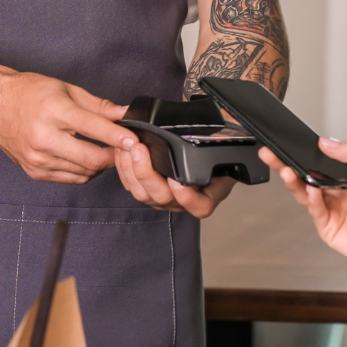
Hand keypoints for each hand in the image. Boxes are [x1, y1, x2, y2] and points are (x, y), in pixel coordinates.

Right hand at [0, 74, 122, 183]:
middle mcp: (43, 137)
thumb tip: (125, 115)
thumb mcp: (65, 89)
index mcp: (53, 111)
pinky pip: (71, 178)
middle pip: (91, 159)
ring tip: (104, 150)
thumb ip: (98, 106)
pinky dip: (84, 171)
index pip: (92, 127)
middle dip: (114, 156)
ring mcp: (38, 158)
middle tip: (125, 149)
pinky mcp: (35, 172)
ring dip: (100, 164)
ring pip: (84, 173)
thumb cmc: (28, 93)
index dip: (117, 136)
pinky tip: (84, 157)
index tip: (134, 140)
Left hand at [112, 137, 236, 216]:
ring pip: (143, 194)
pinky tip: (121, 151)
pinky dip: (124, 168)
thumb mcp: (224, 145)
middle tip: (139, 149)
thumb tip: (220, 139)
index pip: (200, 206)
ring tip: (127, 147)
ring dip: (131, 170)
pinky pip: (132, 186)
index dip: (187, 198)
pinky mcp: (148, 190)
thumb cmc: (214, 147)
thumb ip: (221, 142)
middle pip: (163, 198)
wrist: (202, 145)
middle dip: (146, 174)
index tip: (176, 182)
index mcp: (209, 193)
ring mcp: (165, 197)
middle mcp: (185, 200)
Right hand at [260, 140, 346, 310]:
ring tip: (285, 169)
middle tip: (272, 153)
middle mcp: (340, 195)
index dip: (308, 154)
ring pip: (305, 192)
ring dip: (293, 180)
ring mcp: (333, 211)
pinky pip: (314, 210)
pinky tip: (311, 190)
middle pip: (307, 176)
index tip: (293, 143)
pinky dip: (310, 199)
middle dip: (288, 164)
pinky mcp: (328, 228)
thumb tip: (328, 142)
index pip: (323, 163)